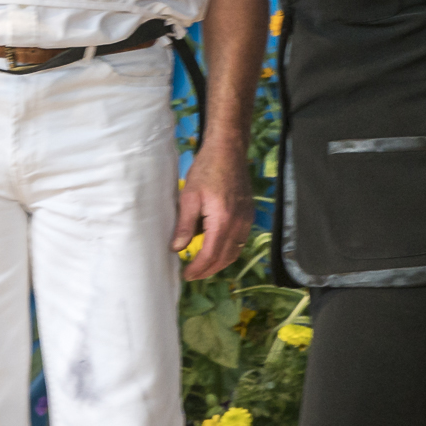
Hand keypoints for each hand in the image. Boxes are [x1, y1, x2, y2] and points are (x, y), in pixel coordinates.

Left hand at [174, 145, 254, 280]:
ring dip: (219, 262)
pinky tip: (215, 247)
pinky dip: (228, 250)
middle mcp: (239, 223)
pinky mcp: (248, 214)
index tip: (186, 275)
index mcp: (223, 221)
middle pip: (225, 258)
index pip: (211, 255)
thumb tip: (177, 249)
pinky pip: (240, 240)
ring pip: (235, 251)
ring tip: (202, 266)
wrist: (228, 150)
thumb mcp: (188, 197)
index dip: (198, 269)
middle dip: (209, 270)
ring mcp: (246, 219)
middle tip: (193, 275)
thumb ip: (184, 225)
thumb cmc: (206, 170)